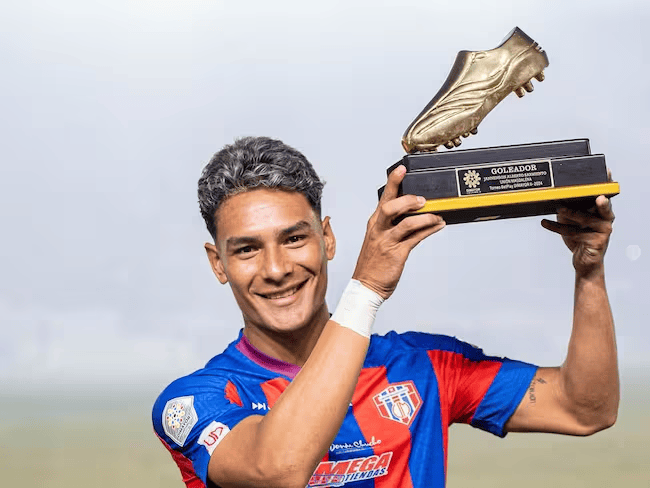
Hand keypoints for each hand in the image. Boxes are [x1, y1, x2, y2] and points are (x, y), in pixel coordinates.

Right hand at [352, 165, 445, 298]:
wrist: (366, 286)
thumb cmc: (374, 263)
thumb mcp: (380, 239)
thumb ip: (396, 225)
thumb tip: (417, 213)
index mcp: (375, 223)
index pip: (384, 198)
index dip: (393, 182)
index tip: (402, 169)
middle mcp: (379, 229)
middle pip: (389, 207)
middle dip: (407, 200)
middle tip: (422, 199)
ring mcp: (387, 241)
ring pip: (405, 223)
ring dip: (424, 217)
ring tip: (435, 215)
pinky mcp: (397, 254)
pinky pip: (415, 239)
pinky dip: (429, 230)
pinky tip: (438, 225)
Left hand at [541, 194, 614, 277]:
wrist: (585, 262)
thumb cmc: (581, 240)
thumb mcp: (572, 222)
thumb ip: (569, 210)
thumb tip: (556, 198)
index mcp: (603, 212)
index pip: (603, 195)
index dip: (602, 186)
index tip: (602, 175)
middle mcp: (606, 219)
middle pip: (600, 204)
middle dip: (589, 197)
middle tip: (578, 192)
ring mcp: (603, 230)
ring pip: (585, 218)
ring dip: (570, 213)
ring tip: (558, 209)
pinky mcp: (596, 242)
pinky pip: (575, 233)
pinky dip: (557, 228)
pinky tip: (545, 223)